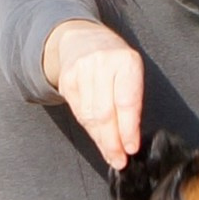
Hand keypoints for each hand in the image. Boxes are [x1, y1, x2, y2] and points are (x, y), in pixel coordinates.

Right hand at [41, 19, 145, 168]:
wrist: (82, 39)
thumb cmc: (115, 61)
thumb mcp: (131, 71)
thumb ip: (132, 101)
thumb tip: (130, 139)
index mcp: (126, 61)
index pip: (126, 102)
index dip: (128, 129)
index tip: (130, 149)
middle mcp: (102, 64)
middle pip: (105, 113)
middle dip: (112, 141)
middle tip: (119, 160)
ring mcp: (81, 71)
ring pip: (90, 116)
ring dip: (101, 140)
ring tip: (110, 153)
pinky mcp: (66, 80)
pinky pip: (79, 113)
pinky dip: (90, 129)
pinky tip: (98, 138)